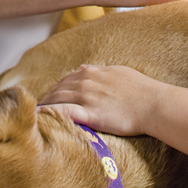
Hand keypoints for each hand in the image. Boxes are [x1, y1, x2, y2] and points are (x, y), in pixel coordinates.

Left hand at [41, 64, 164, 136]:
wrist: (154, 104)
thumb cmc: (143, 90)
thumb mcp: (120, 72)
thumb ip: (101, 71)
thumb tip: (85, 69)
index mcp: (93, 72)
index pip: (67, 79)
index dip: (56, 89)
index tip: (50, 97)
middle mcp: (86, 81)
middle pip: (58, 89)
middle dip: (47, 98)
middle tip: (36, 109)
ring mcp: (87, 96)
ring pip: (57, 99)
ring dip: (45, 106)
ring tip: (33, 116)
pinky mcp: (90, 113)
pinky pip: (63, 112)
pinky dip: (49, 114)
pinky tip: (39, 118)